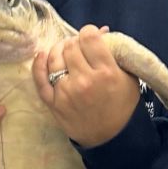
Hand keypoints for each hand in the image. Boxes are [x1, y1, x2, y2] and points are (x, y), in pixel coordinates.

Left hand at [33, 24, 140, 147]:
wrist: (111, 138)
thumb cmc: (123, 105)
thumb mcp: (128, 77)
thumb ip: (115, 53)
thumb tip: (101, 30)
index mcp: (106, 72)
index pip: (88, 37)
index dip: (89, 33)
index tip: (92, 38)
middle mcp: (84, 80)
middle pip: (70, 45)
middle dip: (75, 42)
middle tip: (81, 49)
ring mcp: (65, 92)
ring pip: (54, 57)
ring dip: (59, 50)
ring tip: (66, 52)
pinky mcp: (53, 102)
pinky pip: (39, 78)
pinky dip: (39, 64)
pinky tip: (43, 55)